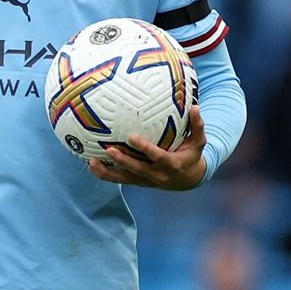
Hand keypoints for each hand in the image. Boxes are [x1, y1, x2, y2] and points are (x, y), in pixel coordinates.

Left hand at [88, 104, 207, 190]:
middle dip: (122, 161)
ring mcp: (146, 181)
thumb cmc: (191, 155)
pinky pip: (120, 179)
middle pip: (137, 169)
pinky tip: (91, 166)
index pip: (157, 157)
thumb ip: (197, 126)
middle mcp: (157, 175)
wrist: (188, 180)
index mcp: (171, 164)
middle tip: (108, 149)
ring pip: (125, 178)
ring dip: (108, 172)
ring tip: (92, 163)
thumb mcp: (198, 142)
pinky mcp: (138, 182)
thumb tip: (195, 107)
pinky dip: (106, 175)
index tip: (132, 137)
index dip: (145, 148)